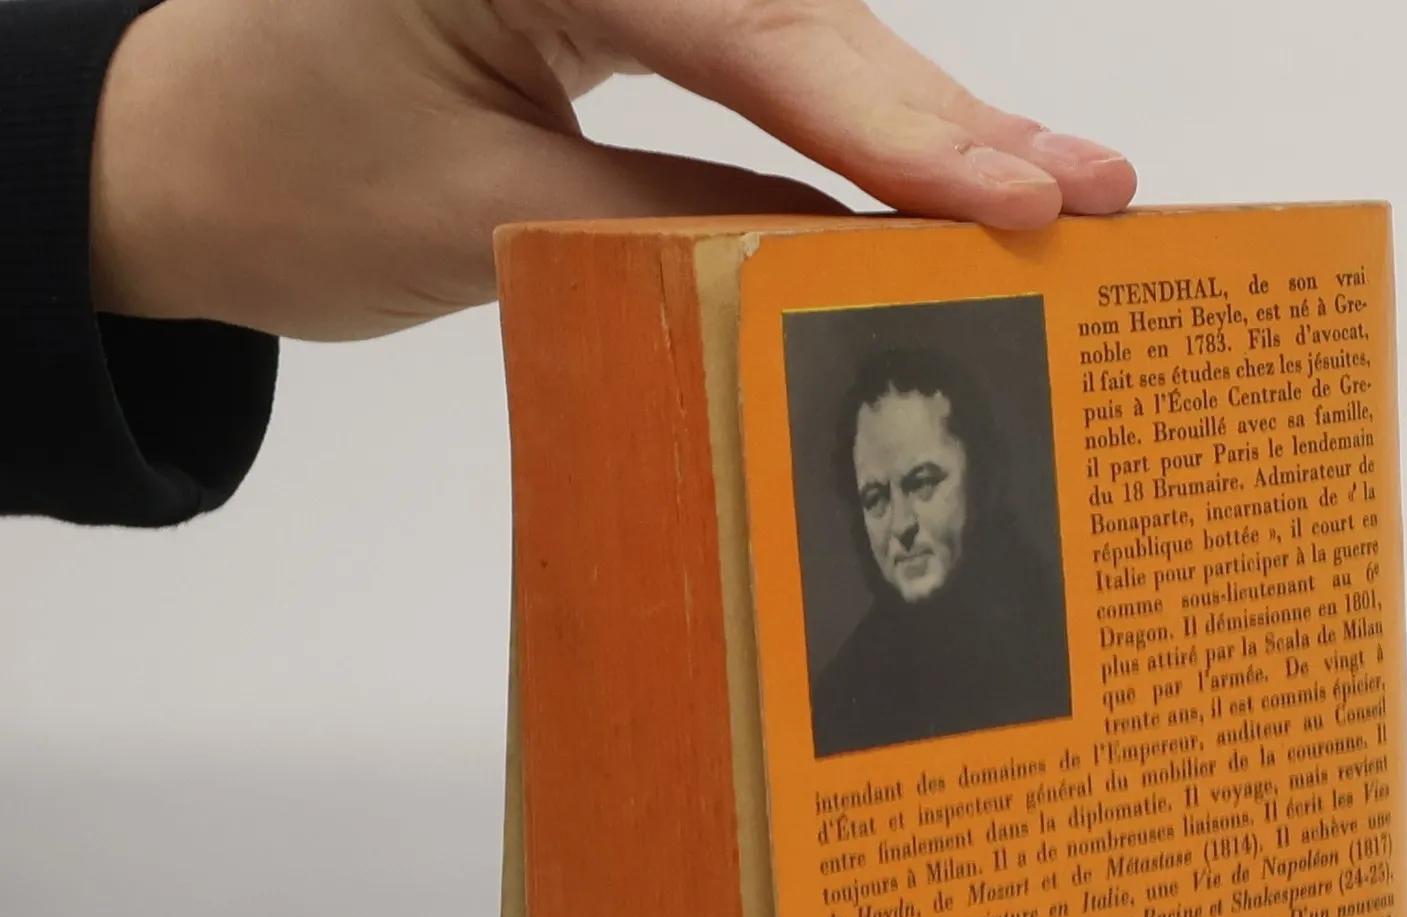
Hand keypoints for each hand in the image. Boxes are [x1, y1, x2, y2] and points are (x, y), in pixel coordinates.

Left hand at [90, 0, 1136, 340]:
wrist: (178, 157)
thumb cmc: (279, 177)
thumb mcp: (476, 218)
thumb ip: (667, 227)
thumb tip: (845, 266)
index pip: (750, 24)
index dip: (893, 122)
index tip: (1012, 198)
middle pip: (806, 12)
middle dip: (944, 117)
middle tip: (1093, 194)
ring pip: (806, 32)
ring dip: (925, 126)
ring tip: (1055, 195)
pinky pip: (766, 61)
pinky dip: (856, 130)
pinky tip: (949, 178)